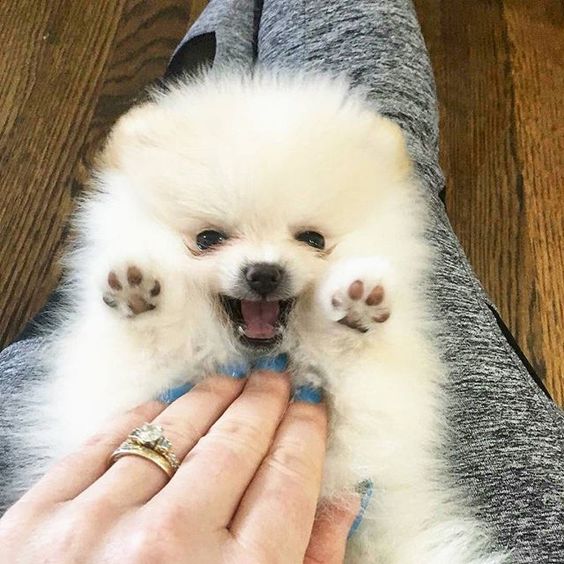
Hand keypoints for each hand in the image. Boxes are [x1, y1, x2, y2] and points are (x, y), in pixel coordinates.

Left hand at [0, 369, 358, 562]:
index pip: (287, 480)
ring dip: (208, 398)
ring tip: (229, 382)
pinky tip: (164, 404)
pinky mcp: (35, 523)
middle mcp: (169, 549)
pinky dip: (141, 416)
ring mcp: (96, 531)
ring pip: (172, 431)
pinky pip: (104, 442)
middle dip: (264, 402)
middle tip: (275, 379)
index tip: (312, 408)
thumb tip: (340, 502)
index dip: (305, 433)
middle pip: (236, 444)